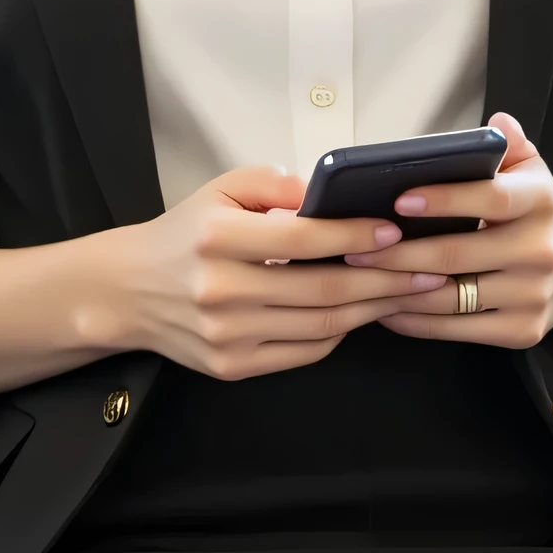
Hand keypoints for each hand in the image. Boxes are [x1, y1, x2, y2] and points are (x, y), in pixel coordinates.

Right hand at [72, 166, 449, 379]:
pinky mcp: (232, 366)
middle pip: (322, 288)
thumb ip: (274, 185)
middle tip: (425, 268)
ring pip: (321, 324)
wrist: (127, 290)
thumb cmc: (184, 235)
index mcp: (218, 238)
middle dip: (384, 278)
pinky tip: (361, 312)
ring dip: (372, 307)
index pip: (302, 238)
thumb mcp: (220, 191)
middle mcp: (222, 290)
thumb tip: (328, 194)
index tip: (393, 230)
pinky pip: (304, 351)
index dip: (354, 235)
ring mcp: (228, 334)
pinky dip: (338, 331)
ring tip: (408, 291)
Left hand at [343, 113, 552, 348]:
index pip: (490, 198)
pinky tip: (386, 307)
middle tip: (353, 246)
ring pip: (452, 297)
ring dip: (399, 289)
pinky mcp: (524, 331)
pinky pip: (458, 329)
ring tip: (360, 276)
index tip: (399, 198)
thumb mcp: (530, 171)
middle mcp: (542, 250)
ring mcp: (534, 295)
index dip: (445, 199)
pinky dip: (416, 321)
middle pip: (458, 255)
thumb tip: (497, 123)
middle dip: (398, 252)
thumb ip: (509, 145)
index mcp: (540, 202)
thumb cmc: (535, 211)